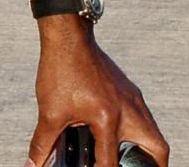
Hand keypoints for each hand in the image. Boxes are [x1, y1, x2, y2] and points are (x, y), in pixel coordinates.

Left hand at [26, 29, 168, 166]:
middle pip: (155, 146)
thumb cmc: (60, 69)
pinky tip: (121, 131)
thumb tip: (32, 164)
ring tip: (131, 156)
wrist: (68, 35)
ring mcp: (131, 96)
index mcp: (106, 118)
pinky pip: (143, 114)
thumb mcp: (49, 111)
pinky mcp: (129, 88)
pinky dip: (139, 127)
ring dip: (146, 146)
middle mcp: (126, 109)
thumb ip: (43, 143)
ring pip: (152, 129)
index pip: (111, 161)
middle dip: (151, 164)